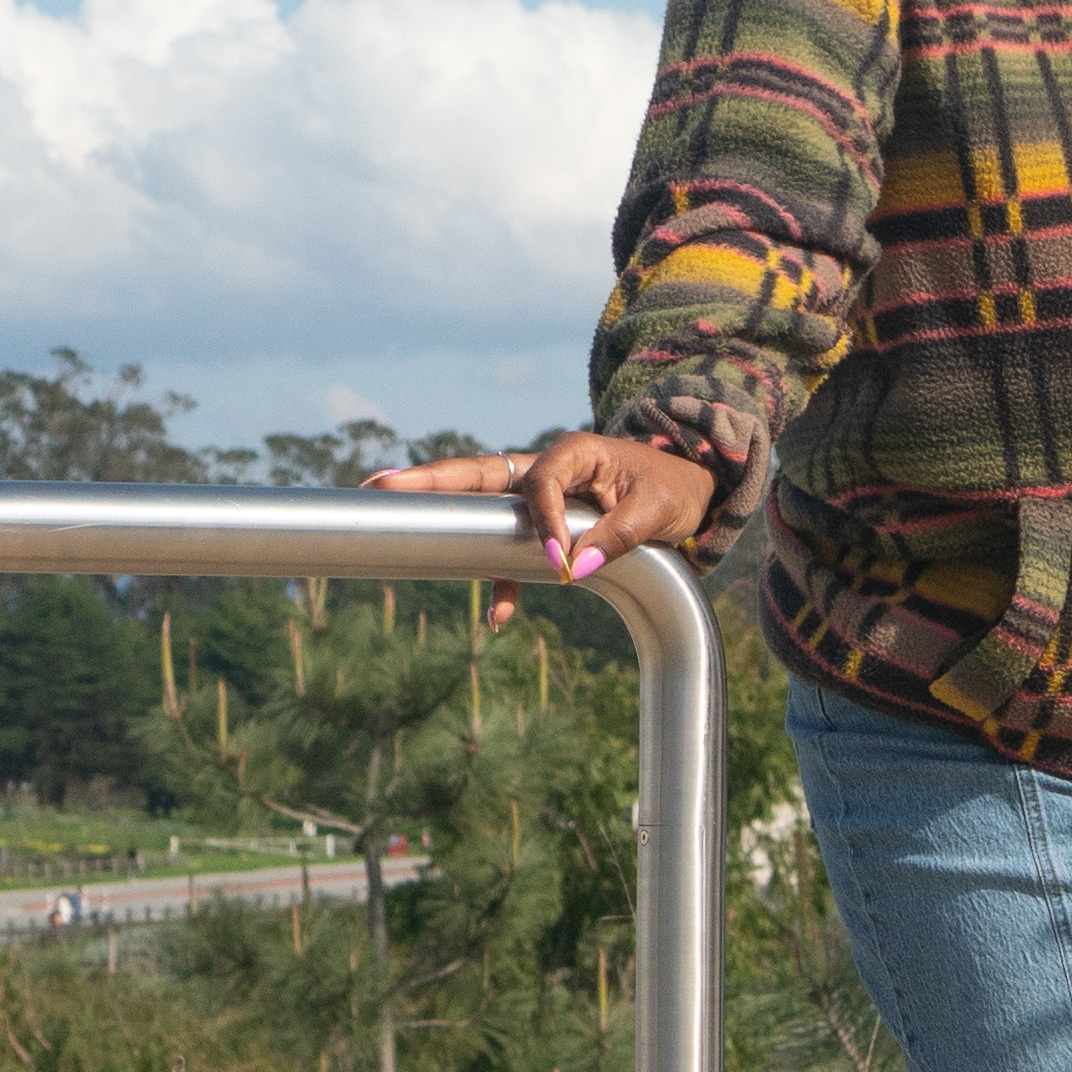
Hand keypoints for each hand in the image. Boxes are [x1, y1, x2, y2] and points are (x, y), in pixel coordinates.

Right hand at [372, 434, 716, 610]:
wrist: (691, 493)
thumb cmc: (675, 490)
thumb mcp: (657, 511)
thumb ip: (618, 535)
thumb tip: (576, 566)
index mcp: (575, 453)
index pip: (540, 484)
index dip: (542, 521)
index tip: (558, 560)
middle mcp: (547, 468)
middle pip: (480, 475)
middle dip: (431, 483)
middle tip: (380, 484)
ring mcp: (539, 496)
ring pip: (483, 507)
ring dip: (441, 518)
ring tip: (383, 509)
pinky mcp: (541, 525)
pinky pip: (512, 550)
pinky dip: (505, 582)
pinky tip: (498, 618)